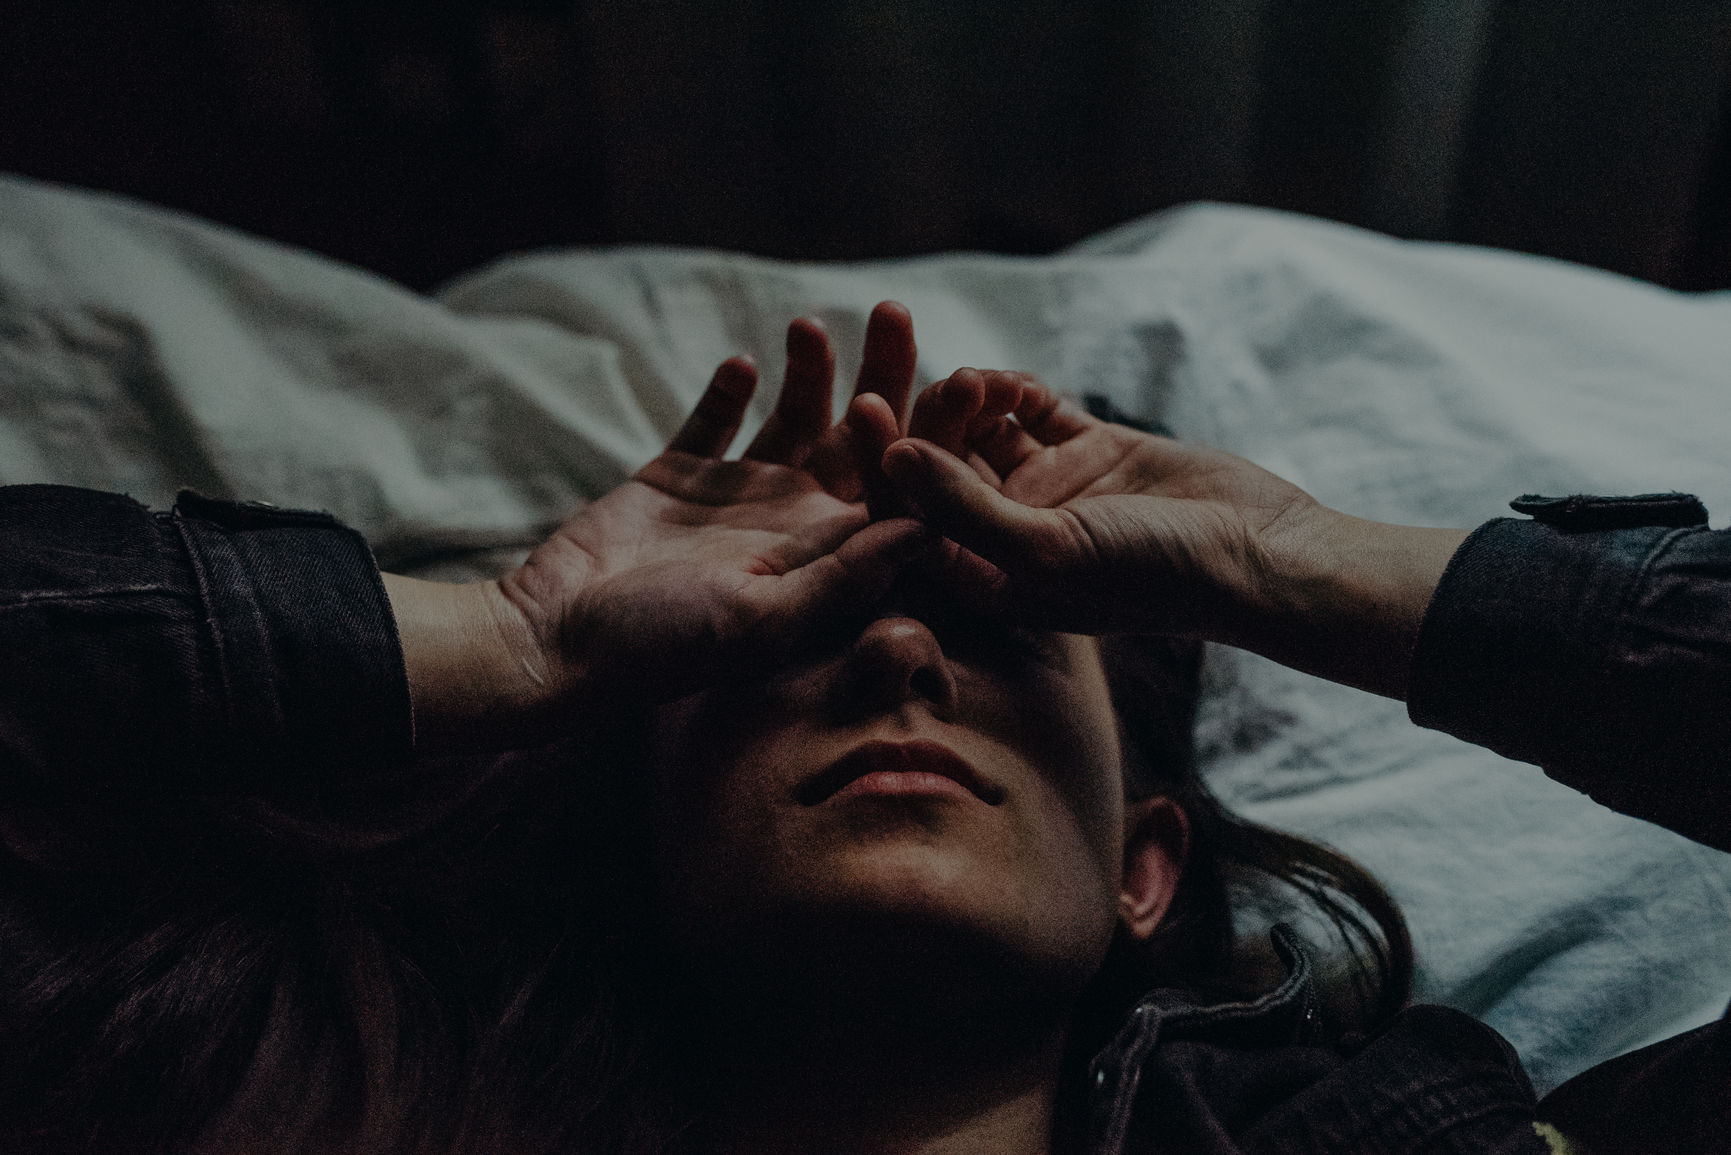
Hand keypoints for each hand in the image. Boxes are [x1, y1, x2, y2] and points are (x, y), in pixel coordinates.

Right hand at [390, 303, 930, 753]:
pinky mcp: (679, 476)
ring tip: (808, 326)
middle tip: (898, 314)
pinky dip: (730, 392)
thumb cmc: (660, 648)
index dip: (935, 436)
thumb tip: (929, 530)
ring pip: (793, 418)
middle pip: (858, 440)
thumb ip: (842, 578)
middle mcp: (793, 525)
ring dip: (808, 372)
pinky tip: (742, 364)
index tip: (965, 380)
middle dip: (884, 377)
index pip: (899, 489)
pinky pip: (715, 421)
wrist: (553, 643)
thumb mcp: (759, 620)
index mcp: (827, 560)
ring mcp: (736, 497)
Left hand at [881, 370, 1467, 697]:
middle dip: (927, 421)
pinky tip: (1020, 383)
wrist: (1256, 552)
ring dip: (973, 400)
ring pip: (981, 432)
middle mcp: (1008, 534)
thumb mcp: (1047, 549)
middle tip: (932, 376)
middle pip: (939, 468)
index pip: (908, 519)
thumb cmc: (1150, 573)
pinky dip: (1019, 391)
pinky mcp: (1089, 450)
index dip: (880, 468)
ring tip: (988, 380)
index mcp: (985, 579)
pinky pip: (1034, 410)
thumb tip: (890, 455)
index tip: (864, 409)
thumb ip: (965, 507)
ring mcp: (1049, 489)